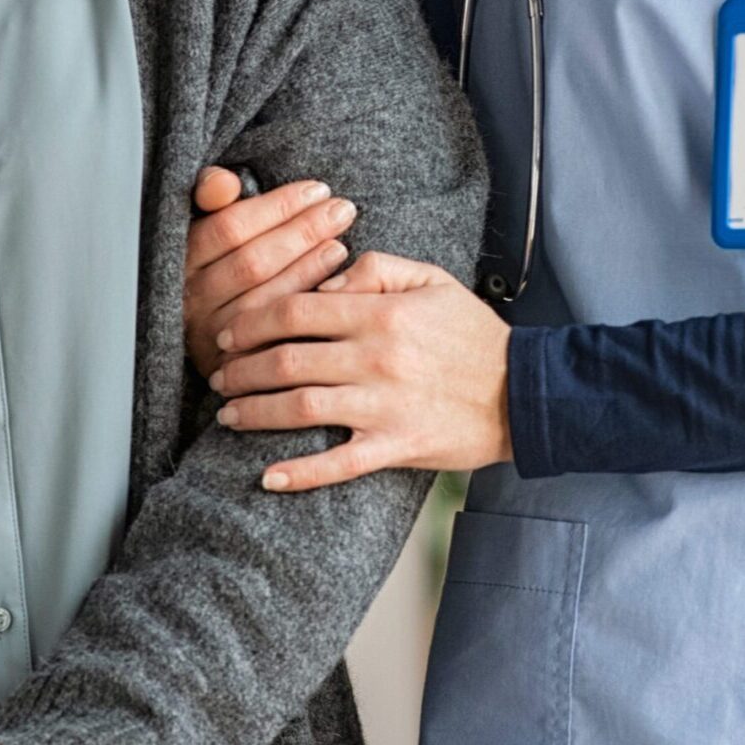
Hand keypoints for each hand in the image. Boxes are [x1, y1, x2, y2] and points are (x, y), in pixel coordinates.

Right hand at [183, 168, 355, 380]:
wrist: (215, 334)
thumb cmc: (220, 262)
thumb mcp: (209, 224)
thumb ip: (210, 194)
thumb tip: (225, 183)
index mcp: (182, 259)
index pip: (229, 228)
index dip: (277, 207)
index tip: (316, 190)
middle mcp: (190, 300)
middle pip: (251, 262)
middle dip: (303, 232)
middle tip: (342, 209)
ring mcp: (210, 336)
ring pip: (265, 299)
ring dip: (308, 267)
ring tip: (341, 242)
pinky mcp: (233, 366)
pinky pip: (276, 335)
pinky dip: (306, 304)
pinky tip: (334, 284)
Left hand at [209, 251, 512, 488]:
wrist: (525, 392)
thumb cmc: (475, 334)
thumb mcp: (432, 279)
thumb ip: (376, 268)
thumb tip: (323, 283)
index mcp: (381, 313)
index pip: (296, 310)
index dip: (251, 321)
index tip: (230, 332)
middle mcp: (376, 358)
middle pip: (286, 360)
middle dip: (240, 369)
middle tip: (218, 376)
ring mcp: (384, 406)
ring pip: (300, 408)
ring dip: (255, 412)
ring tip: (228, 415)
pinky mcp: (396, 446)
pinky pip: (337, 465)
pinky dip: (299, 474)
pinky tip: (268, 477)